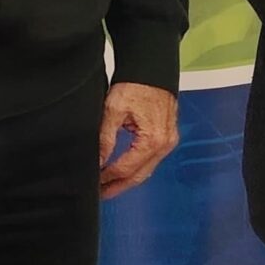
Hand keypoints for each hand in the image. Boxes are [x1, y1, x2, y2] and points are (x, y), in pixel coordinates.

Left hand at [97, 82, 178, 200]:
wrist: (152, 70)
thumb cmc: (136, 84)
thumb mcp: (113, 110)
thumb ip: (105, 139)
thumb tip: (97, 161)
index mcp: (153, 139)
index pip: (126, 168)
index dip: (108, 178)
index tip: (94, 183)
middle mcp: (165, 144)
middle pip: (139, 175)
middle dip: (119, 186)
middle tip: (101, 194)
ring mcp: (169, 141)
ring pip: (146, 169)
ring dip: (127, 179)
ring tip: (108, 185)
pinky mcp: (167, 137)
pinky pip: (151, 160)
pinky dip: (137, 167)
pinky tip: (123, 170)